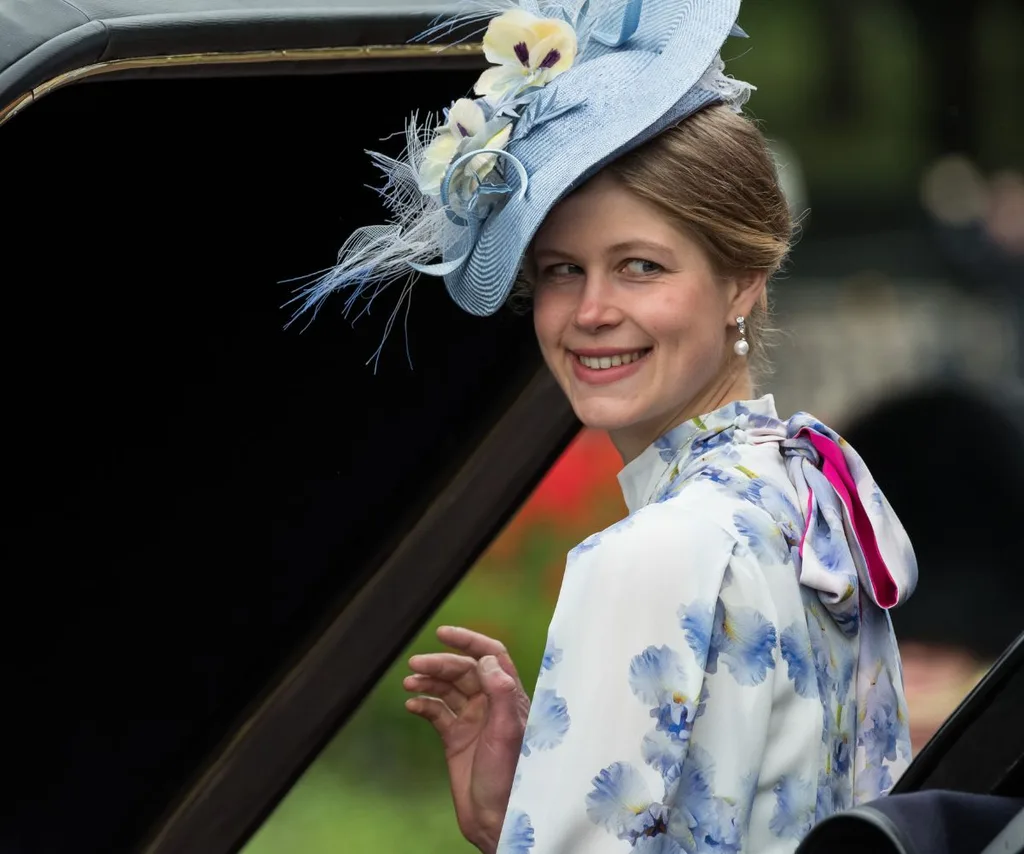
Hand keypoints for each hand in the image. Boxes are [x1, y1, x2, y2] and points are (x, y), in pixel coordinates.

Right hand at [404, 626, 530, 853]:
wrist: (496, 821)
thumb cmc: (510, 780)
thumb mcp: (508, 733)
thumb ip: (501, 693)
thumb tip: (486, 661)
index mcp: (509, 698)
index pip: (491, 656)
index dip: (469, 641)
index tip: (443, 633)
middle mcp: (492, 705)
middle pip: (464, 670)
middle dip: (440, 663)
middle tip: (415, 663)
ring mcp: (474, 721)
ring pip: (448, 688)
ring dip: (429, 680)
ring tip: (409, 681)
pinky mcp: (457, 739)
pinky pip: (437, 712)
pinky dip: (424, 704)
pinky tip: (412, 704)